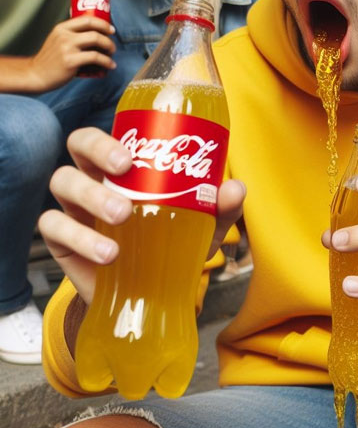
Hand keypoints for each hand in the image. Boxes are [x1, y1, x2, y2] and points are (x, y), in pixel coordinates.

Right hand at [29, 18, 116, 93]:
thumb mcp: (56, 39)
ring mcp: (67, 48)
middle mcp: (65, 35)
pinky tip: (110, 65)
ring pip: (96, 41)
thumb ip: (69, 34)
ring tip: (112, 54)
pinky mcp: (71, 62)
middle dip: (108, 36)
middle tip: (112, 44)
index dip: (102, 23)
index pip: (86, 19)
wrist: (36, 75)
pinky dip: (106, 61)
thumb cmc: (49, 59)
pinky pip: (95, 58)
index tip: (110, 29)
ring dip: (109, 47)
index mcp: (62, 28)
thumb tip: (89, 30)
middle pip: (94, 30)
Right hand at [40, 125, 245, 314]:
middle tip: (124, 170)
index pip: (112, 128)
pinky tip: (107, 255)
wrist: (148, 300)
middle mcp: (94, 176)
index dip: (114, 131)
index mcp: (123, 164)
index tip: (133, 153)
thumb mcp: (199, 228)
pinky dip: (78, 236)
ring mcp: (74, 206)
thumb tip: (235, 188)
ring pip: (62, 180)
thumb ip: (218, 208)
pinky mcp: (61, 240)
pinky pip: (53, 227)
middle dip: (98, 150)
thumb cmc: (171, 247)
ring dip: (91, 195)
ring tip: (122, 218)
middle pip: (78, 142)